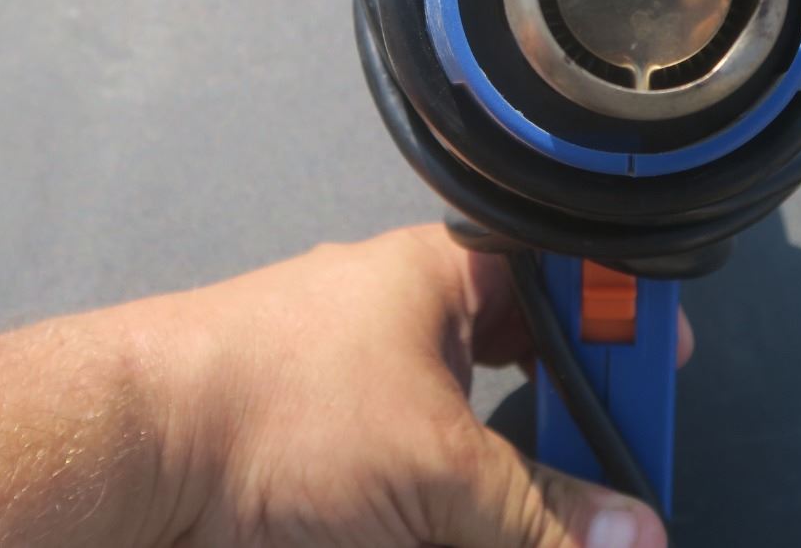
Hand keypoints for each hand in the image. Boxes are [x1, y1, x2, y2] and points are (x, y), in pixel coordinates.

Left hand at [125, 225, 689, 547]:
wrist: (134, 455)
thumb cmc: (280, 411)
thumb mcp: (434, 466)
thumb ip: (538, 514)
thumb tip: (634, 542)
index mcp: (445, 279)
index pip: (563, 278)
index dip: (621, 319)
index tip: (666, 374)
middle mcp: (416, 331)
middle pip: (534, 374)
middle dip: (581, 436)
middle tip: (622, 494)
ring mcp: (375, 403)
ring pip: (482, 445)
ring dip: (520, 494)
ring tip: (571, 529)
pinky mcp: (343, 469)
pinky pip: (431, 488)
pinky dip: (465, 514)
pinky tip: (491, 529)